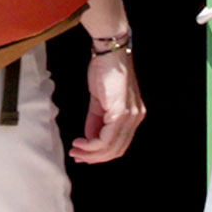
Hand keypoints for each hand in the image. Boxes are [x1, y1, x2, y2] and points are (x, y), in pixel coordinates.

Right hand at [69, 49, 144, 163]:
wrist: (109, 54)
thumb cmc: (104, 71)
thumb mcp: (99, 100)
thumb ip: (96, 120)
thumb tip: (89, 137)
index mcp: (133, 116)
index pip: (119, 144)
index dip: (101, 154)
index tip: (83, 155)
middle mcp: (135, 118)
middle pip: (117, 149)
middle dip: (95, 157)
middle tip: (77, 156)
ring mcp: (130, 116)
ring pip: (112, 146)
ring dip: (92, 153)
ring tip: (76, 151)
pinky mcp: (121, 112)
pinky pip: (107, 137)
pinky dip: (92, 144)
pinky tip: (81, 142)